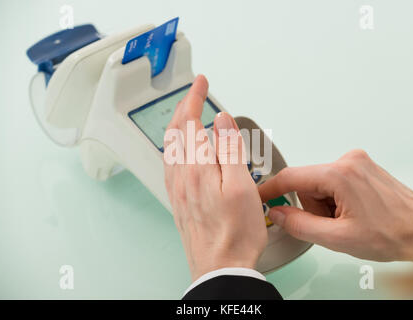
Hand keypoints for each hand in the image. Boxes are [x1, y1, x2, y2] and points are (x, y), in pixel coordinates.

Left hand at [163, 75, 266, 280]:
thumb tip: (221, 121)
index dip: (196, 98)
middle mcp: (181, 176)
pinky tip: (180, 149)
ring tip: (188, 113)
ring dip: (178, 124)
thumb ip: (230, 150)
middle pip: (177, 131)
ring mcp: (177, 189)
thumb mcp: (241, 187)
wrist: (220, 268)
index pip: (191, 122)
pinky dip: (175, 146)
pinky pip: (170, 163)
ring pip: (171, 146)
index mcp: (197, 169)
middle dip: (185, 106)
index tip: (202, 82)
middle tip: (196, 92)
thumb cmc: (235, 233)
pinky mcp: (179, 200)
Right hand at [259, 149, 412, 263]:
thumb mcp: (337, 238)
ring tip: (346, 219)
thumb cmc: (391, 234)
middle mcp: (349, 160)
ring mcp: (357, 161)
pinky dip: (335, 197)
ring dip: (325, 203)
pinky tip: (352, 210)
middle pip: (307, 182)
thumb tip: (278, 214)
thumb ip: (300, 225)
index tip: (260, 197)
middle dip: (312, 206)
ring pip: (320, 182)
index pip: (291, 177)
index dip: (271, 189)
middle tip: (331, 224)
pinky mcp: (362, 166)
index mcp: (340, 174)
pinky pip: (333, 180)